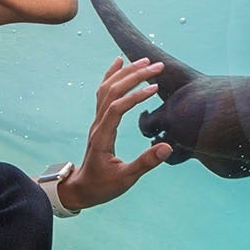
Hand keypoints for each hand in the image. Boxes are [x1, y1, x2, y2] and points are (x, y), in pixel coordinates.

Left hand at [62, 57, 173, 209]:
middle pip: (112, 92)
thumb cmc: (103, 186)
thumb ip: (146, 163)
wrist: (82, 188)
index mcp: (103, 136)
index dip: (135, 96)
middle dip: (134, 76)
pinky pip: (103, 92)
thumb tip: (167, 147)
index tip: (155, 88)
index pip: (117, 108)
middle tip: (157, 66)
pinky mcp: (100, 120)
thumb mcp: (126, 179)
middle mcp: (98, 124)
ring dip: (125, 72)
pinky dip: (111, 75)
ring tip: (144, 61)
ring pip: (107, 89)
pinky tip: (119, 62)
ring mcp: (97, 120)